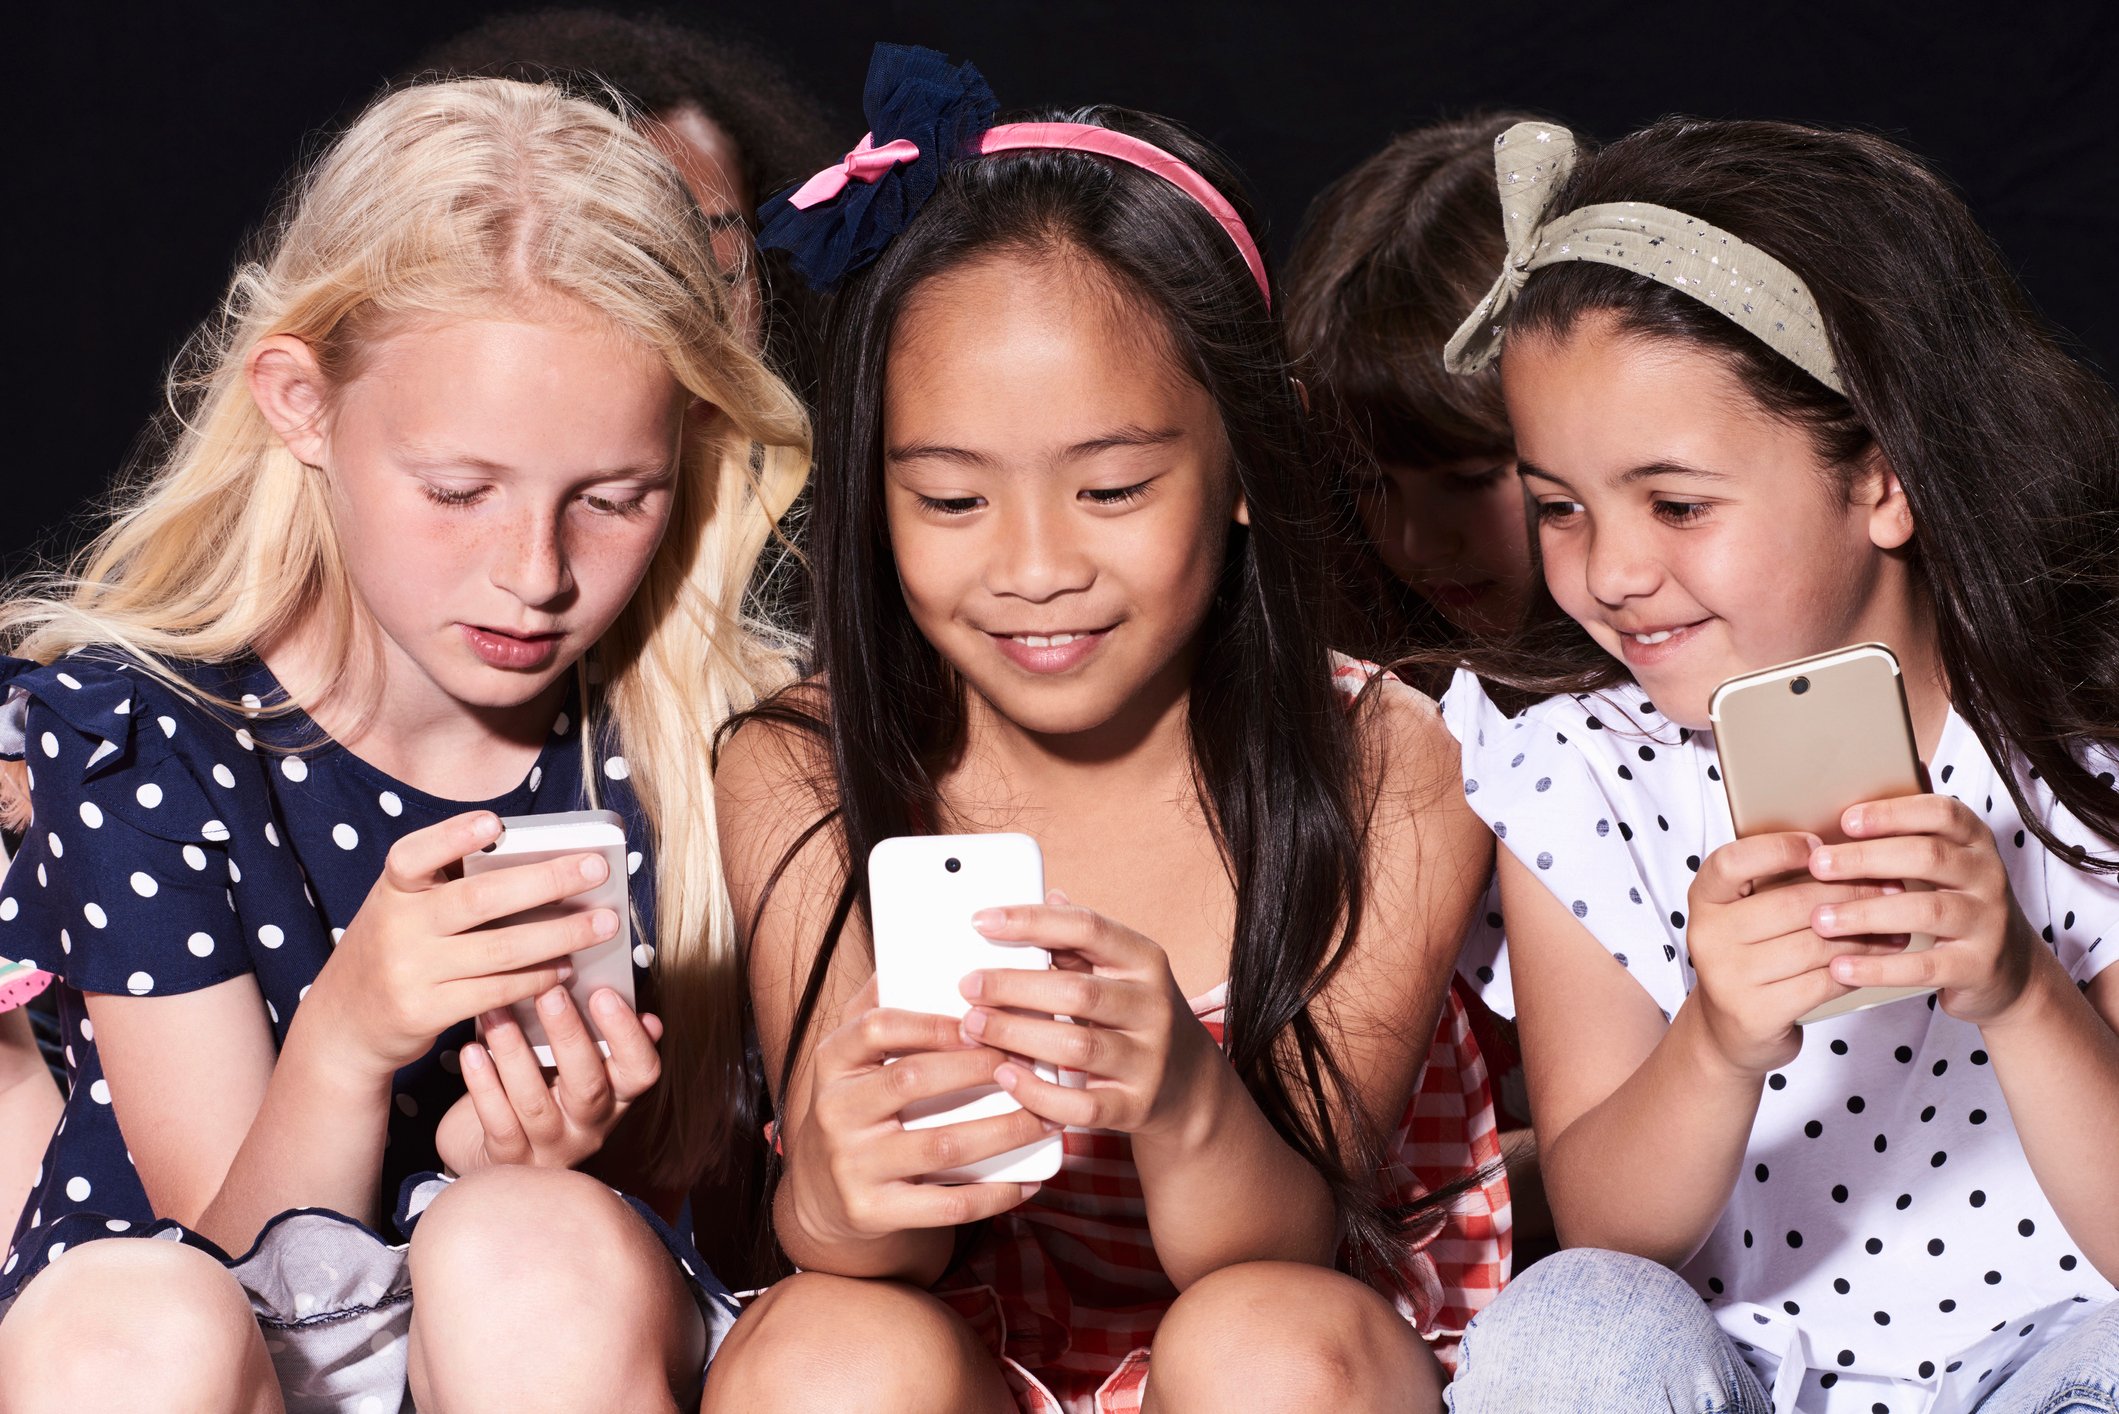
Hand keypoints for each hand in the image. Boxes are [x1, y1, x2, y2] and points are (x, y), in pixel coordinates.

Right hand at [301, 811, 617, 1077]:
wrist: (344, 1023)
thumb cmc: (396, 949)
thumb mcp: (403, 908)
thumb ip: (448, 885)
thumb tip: (541, 861)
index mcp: (393, 890)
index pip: (413, 855)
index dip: (452, 837)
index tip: (495, 823)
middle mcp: (397, 927)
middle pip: (479, 898)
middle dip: (547, 881)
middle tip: (597, 869)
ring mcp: (410, 972)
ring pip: (500, 949)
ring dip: (561, 935)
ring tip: (605, 924)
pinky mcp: (426, 1011)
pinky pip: (496, 991)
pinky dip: (538, 978)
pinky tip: (568, 968)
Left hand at [435, 985, 663, 1174]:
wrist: (489, 1145)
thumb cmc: (538, 1085)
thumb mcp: (570, 1058)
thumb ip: (591, 1028)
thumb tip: (611, 986)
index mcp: (616, 1095)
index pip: (641, 1070)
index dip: (627, 1035)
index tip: (604, 993)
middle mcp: (590, 1125)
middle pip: (588, 1086)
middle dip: (568, 1034)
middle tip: (547, 990)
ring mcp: (551, 1146)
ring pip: (535, 1103)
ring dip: (513, 1052)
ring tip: (495, 1011)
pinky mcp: (510, 1159)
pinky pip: (499, 1123)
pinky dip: (484, 1086)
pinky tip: (472, 1052)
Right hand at [783, 978, 1052, 1247]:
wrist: (821, 1197)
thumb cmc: (856, 1108)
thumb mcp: (851, 1056)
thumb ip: (880, 1005)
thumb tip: (928, 946)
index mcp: (832, 1061)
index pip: (876, 1027)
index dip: (933, 1021)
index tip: (984, 1017)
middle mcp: (836, 1111)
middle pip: (914, 1081)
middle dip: (981, 1069)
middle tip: (1033, 1062)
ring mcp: (853, 1165)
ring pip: (941, 1145)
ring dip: (1005, 1131)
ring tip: (1048, 1118)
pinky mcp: (873, 1211)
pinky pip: (946, 1205)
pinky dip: (996, 1193)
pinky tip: (1031, 1180)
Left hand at [962, 891, 1222, 1140]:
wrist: (1191, 1086)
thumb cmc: (1139, 1016)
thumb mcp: (1122, 972)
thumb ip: (1081, 942)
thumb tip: (1047, 895)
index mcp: (1145, 961)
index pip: (1088, 927)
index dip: (1031, 920)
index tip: (981, 921)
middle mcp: (1153, 1007)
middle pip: (1077, 991)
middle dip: (1013, 986)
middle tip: (968, 986)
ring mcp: (1148, 1059)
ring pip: (1077, 1047)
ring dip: (1017, 1035)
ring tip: (975, 1026)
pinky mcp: (1136, 1106)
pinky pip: (1081, 1105)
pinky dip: (1038, 1092)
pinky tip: (1006, 1075)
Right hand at [1685, 833, 1906, 1074]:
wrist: (1731, 1029)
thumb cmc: (1752, 958)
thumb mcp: (1747, 915)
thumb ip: (1777, 885)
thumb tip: (1849, 853)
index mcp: (1704, 900)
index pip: (1732, 862)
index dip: (1778, 849)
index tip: (1820, 847)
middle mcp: (1708, 936)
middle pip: (1790, 904)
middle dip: (1850, 893)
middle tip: (1892, 888)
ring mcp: (1728, 977)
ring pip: (1814, 945)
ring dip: (1864, 935)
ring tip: (1895, 927)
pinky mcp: (1755, 1012)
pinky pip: (1821, 982)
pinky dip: (1856, 969)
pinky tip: (1877, 961)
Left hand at [1808, 794, 2039, 1025]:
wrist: (2010, 968)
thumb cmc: (1953, 903)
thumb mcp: (1941, 866)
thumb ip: (1902, 842)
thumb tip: (1830, 826)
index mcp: (1974, 842)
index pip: (1941, 813)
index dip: (1893, 813)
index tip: (1846, 821)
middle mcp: (1987, 876)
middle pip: (1928, 856)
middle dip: (1867, 858)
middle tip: (1818, 865)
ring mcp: (1987, 922)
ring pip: (1926, 910)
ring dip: (1866, 913)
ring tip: (1821, 919)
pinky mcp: (1977, 966)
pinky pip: (1925, 965)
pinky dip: (1880, 967)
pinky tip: (1841, 967)